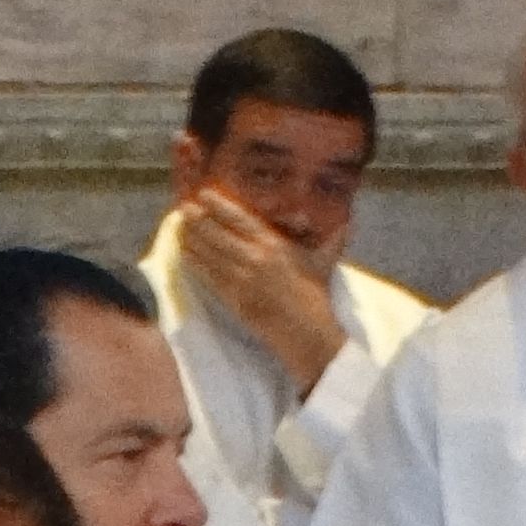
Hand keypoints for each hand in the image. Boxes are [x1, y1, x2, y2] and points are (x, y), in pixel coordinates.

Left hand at [177, 190, 349, 390]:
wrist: (306, 331)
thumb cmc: (315, 295)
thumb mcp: (324, 262)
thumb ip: (332, 240)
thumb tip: (347, 224)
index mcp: (275, 245)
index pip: (240, 220)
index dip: (219, 206)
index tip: (204, 194)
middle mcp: (255, 258)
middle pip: (218, 234)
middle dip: (198, 219)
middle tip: (183, 207)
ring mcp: (241, 279)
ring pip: (209, 254)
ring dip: (191, 239)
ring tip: (178, 225)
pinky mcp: (232, 299)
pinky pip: (208, 277)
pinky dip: (194, 263)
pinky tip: (184, 253)